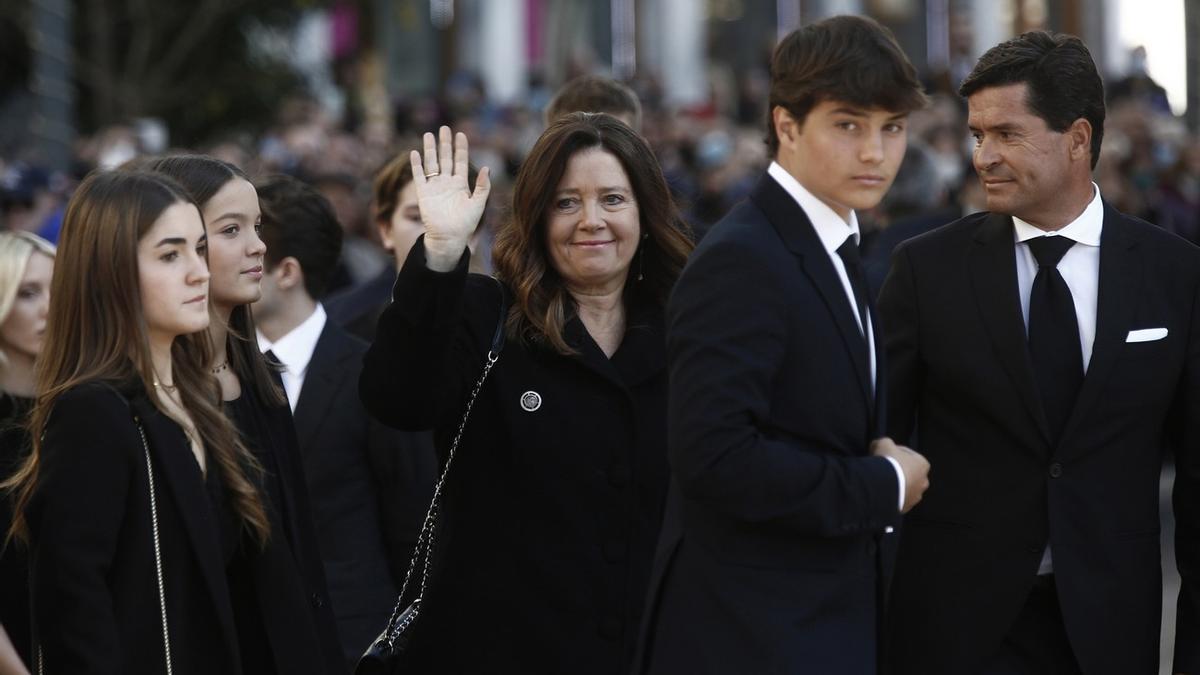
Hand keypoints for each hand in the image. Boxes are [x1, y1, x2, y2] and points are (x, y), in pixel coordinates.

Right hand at [410, 125, 491, 270]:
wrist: (449, 237)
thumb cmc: (465, 224)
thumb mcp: (478, 204)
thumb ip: (483, 187)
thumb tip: (487, 168)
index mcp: (461, 184)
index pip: (460, 161)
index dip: (461, 148)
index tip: (461, 134)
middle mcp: (447, 182)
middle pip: (445, 158)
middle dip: (444, 143)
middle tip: (444, 128)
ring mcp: (434, 187)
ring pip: (432, 163)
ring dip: (430, 149)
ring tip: (428, 135)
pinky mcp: (423, 193)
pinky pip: (419, 176)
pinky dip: (417, 165)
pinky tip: (415, 153)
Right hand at [871, 436, 929, 512]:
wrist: (883, 486)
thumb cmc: (889, 461)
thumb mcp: (884, 443)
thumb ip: (885, 442)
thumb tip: (880, 445)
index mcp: (923, 464)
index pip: (908, 455)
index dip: (895, 452)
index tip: (885, 453)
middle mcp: (923, 482)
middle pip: (909, 473)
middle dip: (899, 471)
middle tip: (884, 468)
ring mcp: (915, 497)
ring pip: (905, 488)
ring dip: (897, 485)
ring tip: (882, 481)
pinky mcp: (906, 508)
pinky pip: (899, 499)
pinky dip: (892, 495)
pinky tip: (882, 491)